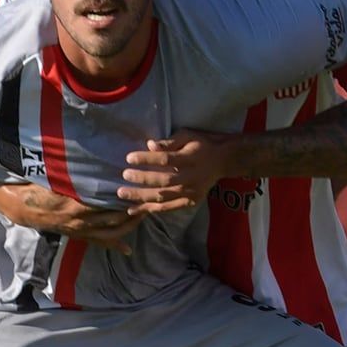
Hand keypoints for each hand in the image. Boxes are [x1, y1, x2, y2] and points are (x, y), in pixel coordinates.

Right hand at [0, 183, 142, 252]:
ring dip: (129, 224)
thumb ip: (78, 175)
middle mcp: (82, 219)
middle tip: (149, 200)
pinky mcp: (78, 235)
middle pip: (115, 217)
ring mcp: (81, 229)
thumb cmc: (40, 188)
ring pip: (111, 230)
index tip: (140, 188)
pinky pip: (99, 242)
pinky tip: (128, 249)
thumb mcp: (58, 177)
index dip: (126, 197)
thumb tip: (98, 165)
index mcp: (77, 204)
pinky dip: (115, 245)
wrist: (22, 206)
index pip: (109, 201)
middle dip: (133, 210)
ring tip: (143, 214)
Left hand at [120, 129, 240, 214]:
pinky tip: (134, 209)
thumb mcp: (188, 136)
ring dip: (141, 197)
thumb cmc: (201, 145)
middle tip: (124, 176)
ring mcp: (191, 192)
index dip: (147, 159)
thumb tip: (149, 145)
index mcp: (191, 158)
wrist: (223, 161)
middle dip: (142, 179)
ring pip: (163, 197)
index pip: (166, 159)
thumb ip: (169, 141)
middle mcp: (191, 177)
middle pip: (163, 180)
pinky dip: (150, 209)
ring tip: (122, 195)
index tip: (129, 158)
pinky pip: (168, 208)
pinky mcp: (190, 202)